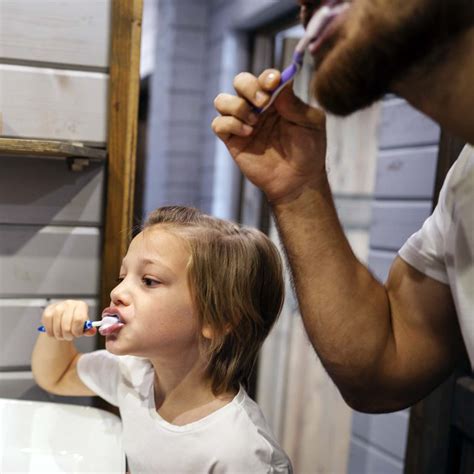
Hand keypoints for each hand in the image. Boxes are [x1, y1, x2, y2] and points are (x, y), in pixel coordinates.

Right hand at [41, 300, 95, 340]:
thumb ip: (88, 329)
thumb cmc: (75, 321)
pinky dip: (52, 334)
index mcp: (81, 305)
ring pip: (57, 328)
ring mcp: (57, 306)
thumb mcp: (84, 324)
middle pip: (67, 326)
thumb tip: (92, 331)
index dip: (78, 331)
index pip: (79, 320)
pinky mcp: (48, 311)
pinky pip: (49, 327)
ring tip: (63, 335)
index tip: (78, 334)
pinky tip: (55, 333)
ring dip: (60, 336)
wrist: (63, 316)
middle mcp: (69, 304)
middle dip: (68, 336)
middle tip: (70, 337)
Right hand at [212, 69, 326, 204]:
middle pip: (240, 81)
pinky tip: (248, 133)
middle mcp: (257, 108)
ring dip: (237, 106)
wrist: (298, 180)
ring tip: (254, 121)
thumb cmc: (308, 150)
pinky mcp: (233, 141)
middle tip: (263, 102)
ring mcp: (243, 123)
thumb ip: (295, 103)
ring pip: (222, 100)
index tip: (274, 83)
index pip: (264, 77)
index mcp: (277, 99)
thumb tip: (280, 83)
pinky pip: (218, 124)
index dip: (266, 76)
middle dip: (249, 87)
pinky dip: (230, 124)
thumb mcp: (311, 123)